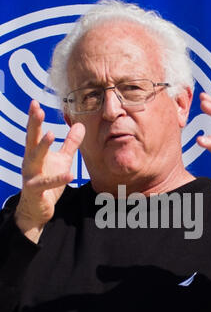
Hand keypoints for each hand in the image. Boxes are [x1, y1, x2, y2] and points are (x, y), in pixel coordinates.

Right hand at [15, 100, 84, 241]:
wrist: (37, 209)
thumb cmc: (47, 182)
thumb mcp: (61, 160)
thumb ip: (69, 144)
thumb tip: (80, 125)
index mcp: (34, 153)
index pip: (34, 133)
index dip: (34, 118)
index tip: (34, 102)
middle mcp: (29, 162)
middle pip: (31, 140)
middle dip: (34, 125)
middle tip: (37, 110)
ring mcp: (30, 176)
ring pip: (34, 159)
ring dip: (42, 146)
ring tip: (50, 134)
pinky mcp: (35, 191)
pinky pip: (46, 184)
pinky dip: (57, 179)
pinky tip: (69, 174)